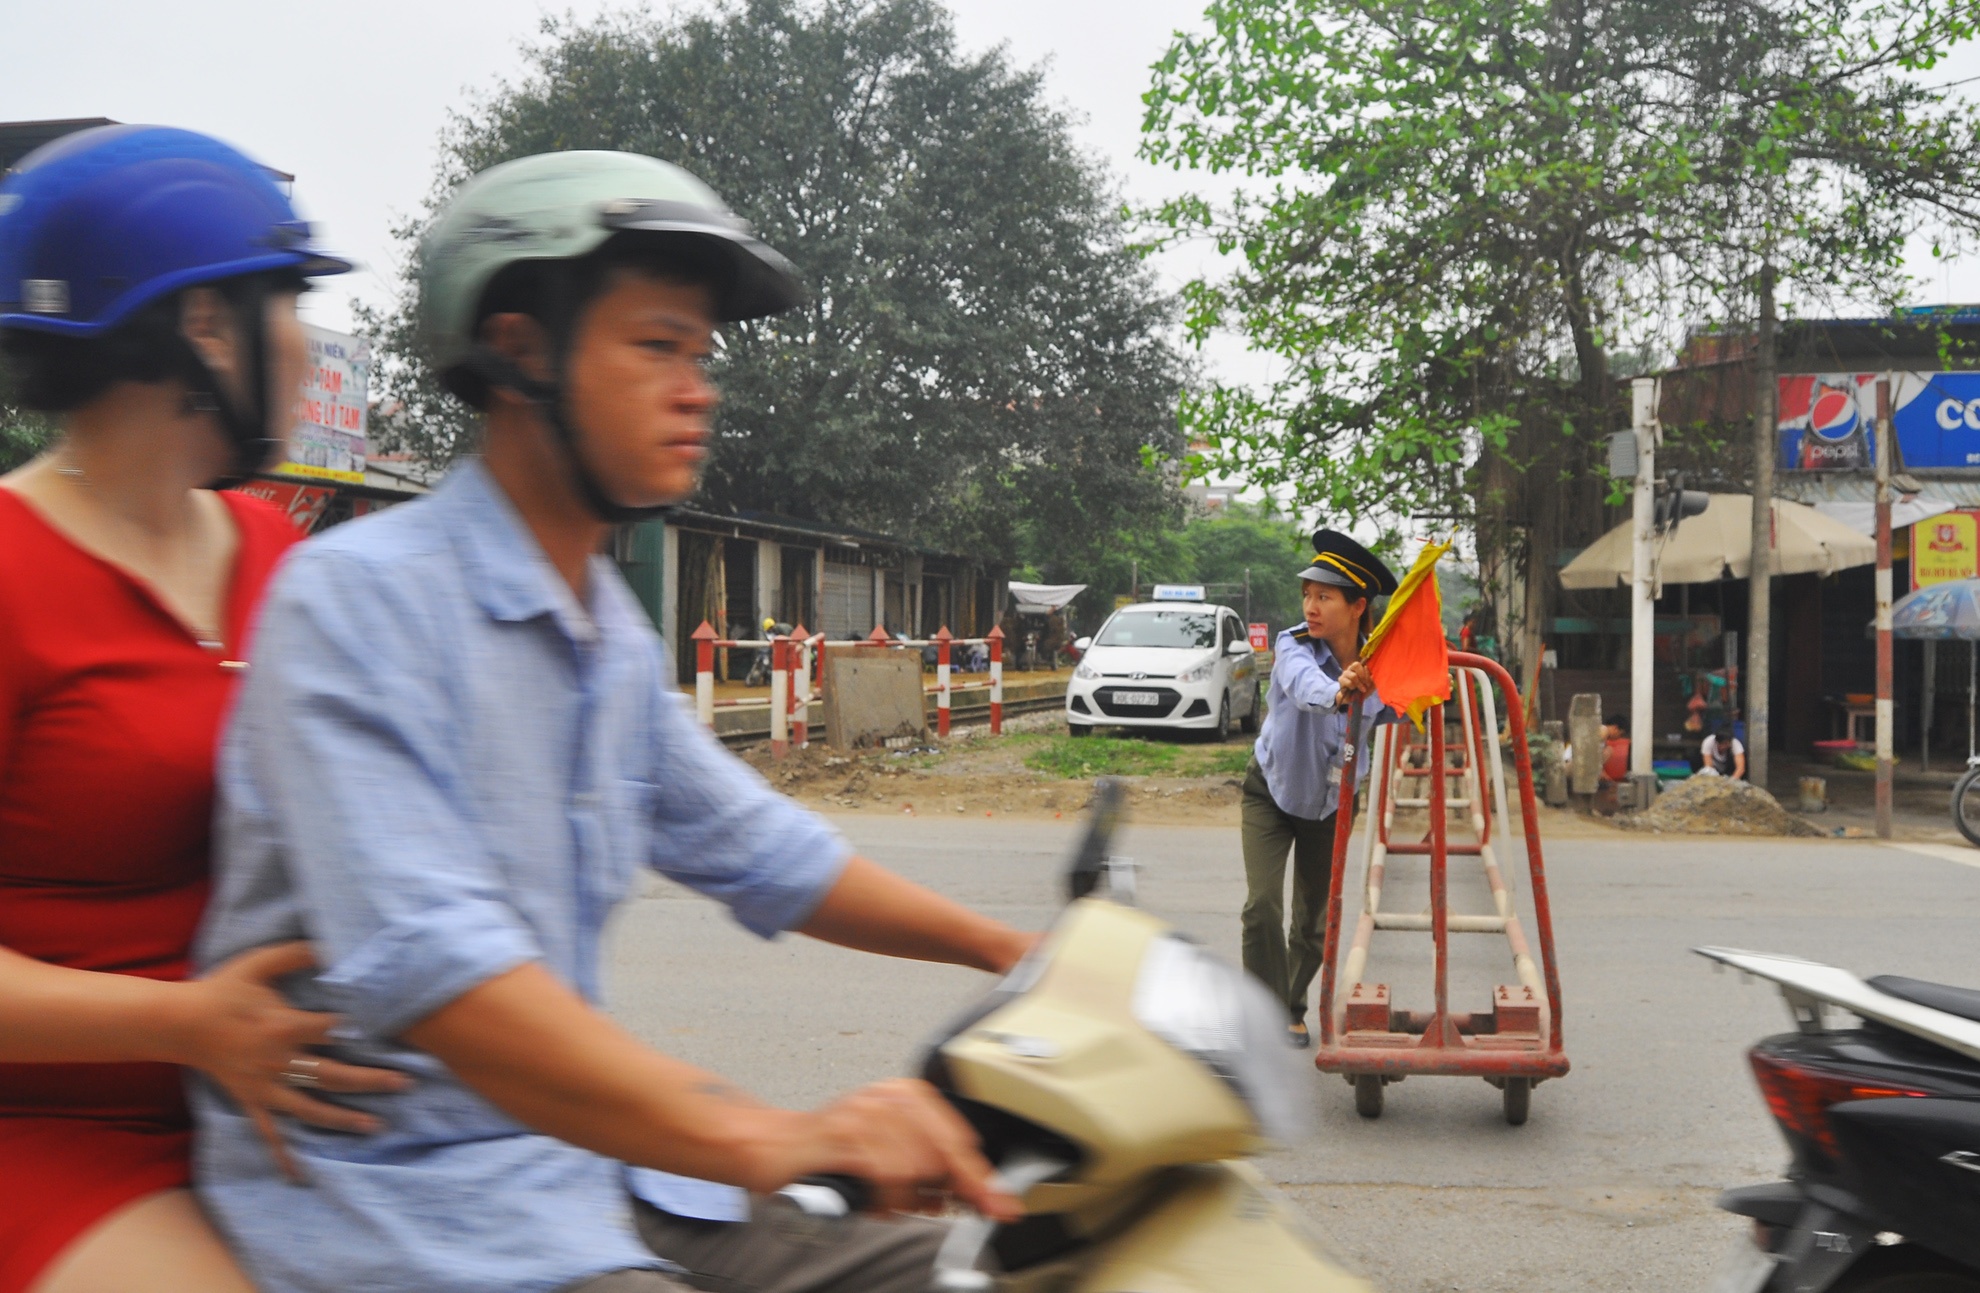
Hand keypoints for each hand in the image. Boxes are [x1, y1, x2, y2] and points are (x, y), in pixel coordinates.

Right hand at [171, 942, 412, 1181]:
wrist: (178, 1022)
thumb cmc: (223, 989)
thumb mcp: (259, 962)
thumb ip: (298, 952)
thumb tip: (335, 944)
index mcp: (283, 1026)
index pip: (333, 1029)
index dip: (364, 1028)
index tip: (398, 1031)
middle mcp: (277, 1061)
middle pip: (332, 1074)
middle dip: (371, 1079)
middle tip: (406, 1082)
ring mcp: (264, 1086)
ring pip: (310, 1109)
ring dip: (343, 1119)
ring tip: (376, 1125)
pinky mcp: (250, 1100)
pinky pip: (269, 1133)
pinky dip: (284, 1154)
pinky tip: (300, 1175)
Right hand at [794, 1078, 1020, 1221]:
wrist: (773, 1145)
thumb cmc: (830, 1149)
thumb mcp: (887, 1149)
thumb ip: (928, 1168)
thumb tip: (968, 1195)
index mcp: (907, 1096)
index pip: (960, 1140)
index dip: (981, 1179)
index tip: (1001, 1206)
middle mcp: (890, 1098)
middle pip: (945, 1154)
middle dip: (947, 1190)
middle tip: (934, 1205)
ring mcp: (866, 1114)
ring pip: (917, 1169)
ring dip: (906, 1197)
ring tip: (888, 1199)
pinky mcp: (844, 1136)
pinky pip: (885, 1176)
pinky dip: (884, 1199)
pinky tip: (874, 1200)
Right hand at [1336, 660, 1372, 698]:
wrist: (1353, 698)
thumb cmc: (1362, 690)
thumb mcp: (1370, 685)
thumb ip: (1372, 679)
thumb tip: (1370, 674)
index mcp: (1359, 667)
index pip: (1362, 664)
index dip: (1366, 673)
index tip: (1368, 683)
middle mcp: (1351, 668)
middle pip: (1356, 665)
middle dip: (1362, 676)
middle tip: (1365, 684)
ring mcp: (1345, 673)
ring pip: (1353, 676)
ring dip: (1358, 684)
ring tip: (1360, 689)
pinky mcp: (1341, 679)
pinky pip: (1349, 682)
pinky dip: (1353, 687)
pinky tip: (1352, 689)